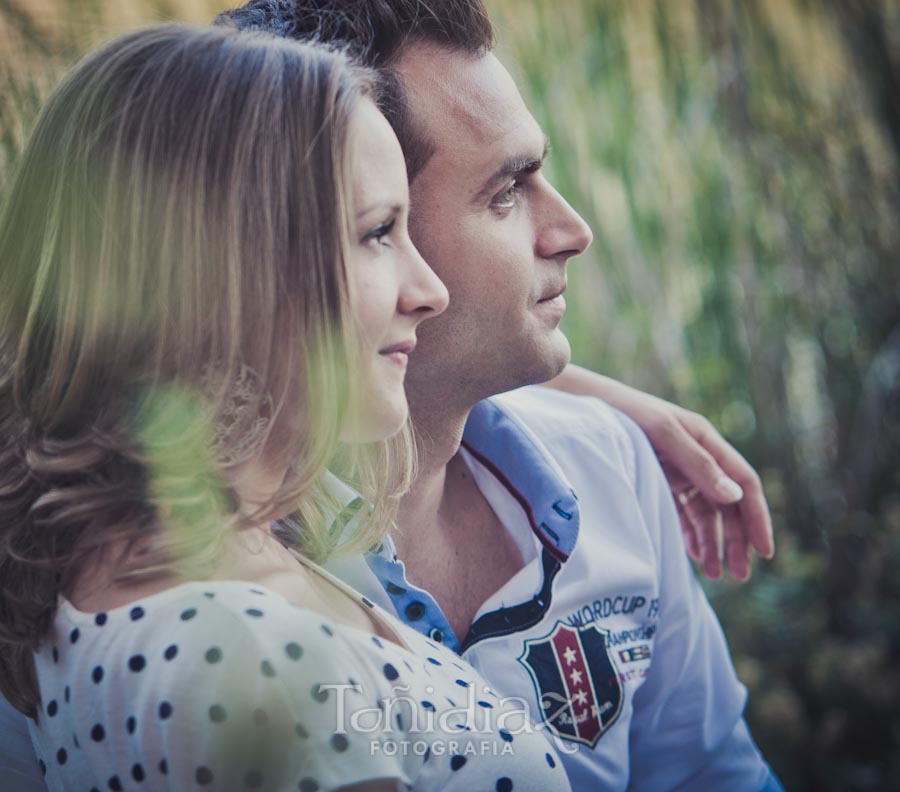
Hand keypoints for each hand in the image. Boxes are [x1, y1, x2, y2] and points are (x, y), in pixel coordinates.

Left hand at [544, 367, 774, 579]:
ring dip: (713, 543)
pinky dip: (690, 534)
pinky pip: (683, 512)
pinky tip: (694, 555)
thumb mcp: (661, 433)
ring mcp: (678, 470)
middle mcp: (697, 457)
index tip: (765, 552)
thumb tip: (734, 495)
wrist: (585, 407)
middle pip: (729, 504)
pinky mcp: (659, 481)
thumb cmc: (625, 413)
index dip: (757, 518)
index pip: (745, 483)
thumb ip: (697, 463)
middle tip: (740, 575)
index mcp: (707, 441)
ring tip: (715, 574)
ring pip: (707, 513)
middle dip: (737, 540)